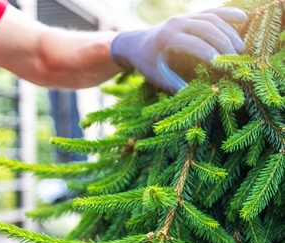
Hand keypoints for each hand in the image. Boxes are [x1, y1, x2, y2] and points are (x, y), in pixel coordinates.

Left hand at [110, 7, 246, 93]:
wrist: (134, 43)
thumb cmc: (146, 62)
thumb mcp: (155, 75)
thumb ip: (172, 84)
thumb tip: (190, 94)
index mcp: (166, 38)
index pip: (195, 44)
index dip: (211, 55)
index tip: (224, 68)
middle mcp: (175, 23)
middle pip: (207, 29)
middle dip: (224, 44)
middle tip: (237, 59)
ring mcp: (184, 17)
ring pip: (212, 18)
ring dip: (230, 32)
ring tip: (241, 49)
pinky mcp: (190, 15)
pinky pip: (212, 11)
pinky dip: (228, 14)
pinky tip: (243, 18)